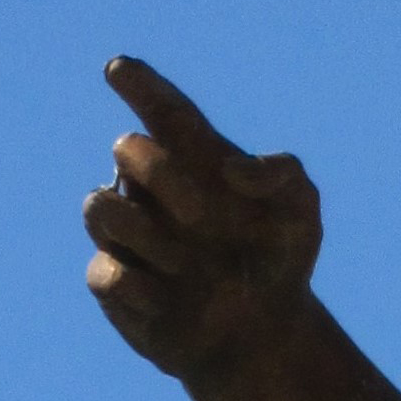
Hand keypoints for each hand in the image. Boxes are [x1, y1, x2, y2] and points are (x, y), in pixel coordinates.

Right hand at [84, 57, 321, 379]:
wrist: (268, 331)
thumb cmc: (280, 258)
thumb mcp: (301, 212)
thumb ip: (281, 173)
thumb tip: (233, 169)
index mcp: (195, 159)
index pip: (164, 110)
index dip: (140, 85)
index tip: (119, 69)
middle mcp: (153, 189)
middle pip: (128, 149)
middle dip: (161, 173)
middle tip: (203, 215)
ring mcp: (130, 235)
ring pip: (99, 206)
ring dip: (145, 233)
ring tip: (187, 262)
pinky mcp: (115, 284)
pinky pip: (104, 272)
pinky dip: (137, 284)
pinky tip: (169, 298)